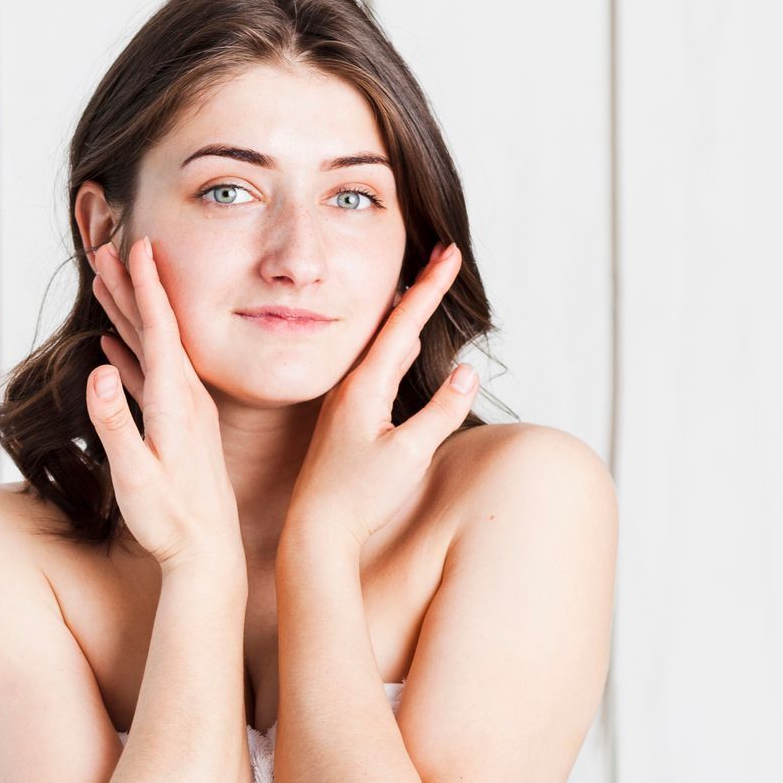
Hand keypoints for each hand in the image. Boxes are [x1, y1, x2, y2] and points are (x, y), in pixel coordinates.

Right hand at [84, 235, 242, 572]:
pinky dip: (132, 355)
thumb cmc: (170, 523)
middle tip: (108, 245)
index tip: (138, 244)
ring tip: (109, 284)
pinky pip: (151, 378)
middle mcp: (185, 398)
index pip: (162, 328)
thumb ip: (114, 424)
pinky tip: (117, 349)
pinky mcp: (178, 428)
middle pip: (156, 328)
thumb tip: (96, 372)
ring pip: (153, 349)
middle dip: (131, 285)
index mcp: (175, 401)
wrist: (209, 557)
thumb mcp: (136, 476)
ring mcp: (184, 411)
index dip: (146, 285)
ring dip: (130, 314)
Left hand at [284, 242, 479, 549]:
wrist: (315, 530)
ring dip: (405, 315)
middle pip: (390, 325)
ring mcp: (345, 402)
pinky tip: (396, 343)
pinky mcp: (345, 419)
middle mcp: (351, 387)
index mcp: (365, 387)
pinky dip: (393, 345)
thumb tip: (467, 371)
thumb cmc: (360, 497)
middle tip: (440, 255)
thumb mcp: (410, 454)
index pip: (403, 323)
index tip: (447, 251)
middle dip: (419, 289)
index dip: (429, 286)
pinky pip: (375, 368)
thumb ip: (442, 411)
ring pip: (381, 346)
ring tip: (423, 285)